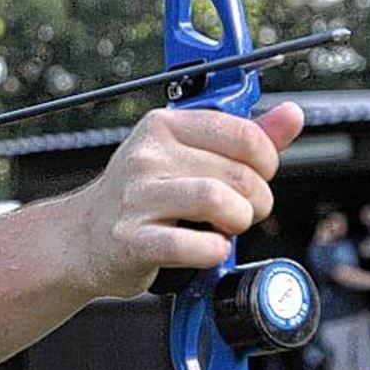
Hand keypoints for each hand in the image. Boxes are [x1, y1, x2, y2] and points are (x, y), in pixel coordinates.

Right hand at [76, 102, 303, 296]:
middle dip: (255, 200)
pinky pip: (193, 245)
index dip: (266, 162)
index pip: (244, 134)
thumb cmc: (136, 199)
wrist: (78, 239)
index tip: (256, 176)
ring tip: (224, 229)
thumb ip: (242, 137)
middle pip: (238, 173)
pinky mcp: (130, 239)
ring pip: (218, 201)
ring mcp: (135, 198)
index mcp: (162, 126)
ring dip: (237, 223)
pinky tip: (206, 249)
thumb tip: (290, 117)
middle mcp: (146, 156)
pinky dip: (213, 252)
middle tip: (241, 212)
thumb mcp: (185, 156)